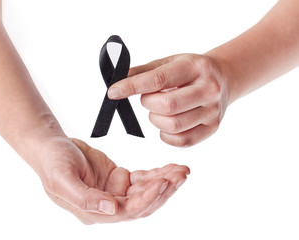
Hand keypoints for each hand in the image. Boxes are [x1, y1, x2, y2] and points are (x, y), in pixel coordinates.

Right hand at [35, 136, 188, 223]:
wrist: (51, 146)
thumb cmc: (52, 162)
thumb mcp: (61, 180)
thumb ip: (85, 198)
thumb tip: (112, 210)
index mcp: (93, 212)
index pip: (126, 211)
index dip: (146, 199)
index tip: (162, 183)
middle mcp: (107, 206)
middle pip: (142, 204)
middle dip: (163, 191)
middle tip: (180, 175)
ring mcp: (114, 192)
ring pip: (146, 192)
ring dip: (165, 182)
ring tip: (182, 170)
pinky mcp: (119, 179)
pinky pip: (143, 179)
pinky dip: (158, 173)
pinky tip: (171, 167)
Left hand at [108, 54, 227, 146]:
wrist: (223, 78)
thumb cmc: (190, 70)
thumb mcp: (169, 62)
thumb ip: (144, 72)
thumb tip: (118, 79)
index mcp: (195, 67)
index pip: (158, 79)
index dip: (132, 87)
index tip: (113, 91)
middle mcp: (208, 89)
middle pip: (167, 106)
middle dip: (148, 104)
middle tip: (148, 98)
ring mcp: (212, 111)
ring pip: (173, 125)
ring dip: (156, 119)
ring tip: (159, 110)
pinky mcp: (212, 128)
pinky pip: (182, 141)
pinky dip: (166, 135)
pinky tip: (166, 123)